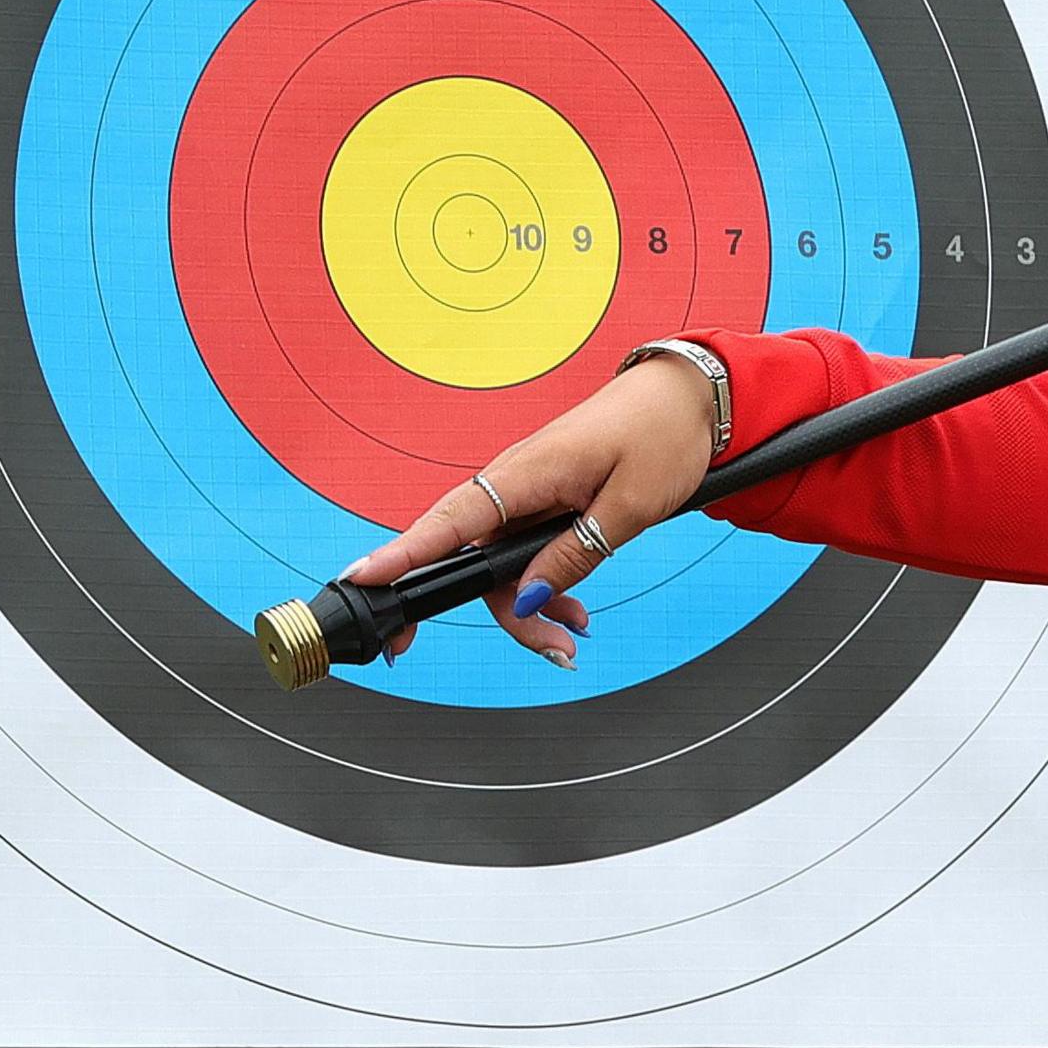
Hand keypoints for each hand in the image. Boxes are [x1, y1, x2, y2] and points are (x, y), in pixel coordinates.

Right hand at [341, 355, 720, 666]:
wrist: (686, 398)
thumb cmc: (659, 434)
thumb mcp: (629, 506)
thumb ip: (575, 555)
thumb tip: (530, 597)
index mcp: (525, 473)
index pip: (449, 521)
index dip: (401, 555)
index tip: (361, 582)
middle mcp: (513, 484)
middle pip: (474, 561)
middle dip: (502, 613)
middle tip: (547, 649)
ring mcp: (525, 495)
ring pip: (501, 568)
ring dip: (533, 607)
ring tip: (577, 632)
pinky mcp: (542, 503)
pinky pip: (524, 555)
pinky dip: (546, 587)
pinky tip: (574, 609)